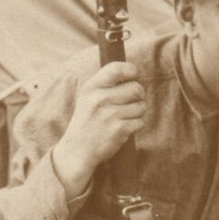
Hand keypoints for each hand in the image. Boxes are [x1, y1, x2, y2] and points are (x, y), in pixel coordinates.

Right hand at [51, 61, 144, 197]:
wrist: (77, 150)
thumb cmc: (88, 120)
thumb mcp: (89, 97)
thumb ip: (107, 83)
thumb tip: (134, 71)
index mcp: (91, 88)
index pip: (117, 68)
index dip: (131, 70)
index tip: (133, 75)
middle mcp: (99, 99)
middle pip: (136, 88)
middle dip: (138, 96)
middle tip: (128, 103)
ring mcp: (109, 115)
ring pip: (141, 106)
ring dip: (137, 113)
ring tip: (122, 118)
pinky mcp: (118, 130)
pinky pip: (140, 122)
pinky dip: (135, 126)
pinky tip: (122, 129)